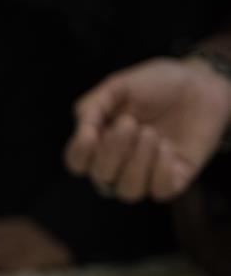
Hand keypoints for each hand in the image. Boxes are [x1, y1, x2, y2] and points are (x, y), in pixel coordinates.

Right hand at [65, 57, 230, 201]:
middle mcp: (118, 163)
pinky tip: (167, 146)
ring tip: (151, 133)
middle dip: (113, 151)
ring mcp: (146, 174)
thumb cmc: (156, 84)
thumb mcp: (117, 86)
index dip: (80, 153)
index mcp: (99, 141)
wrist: (199, 83)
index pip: (77, 162)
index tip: (90, 133)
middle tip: (130, 122)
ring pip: (128, 192)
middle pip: (101, 178)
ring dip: (138, 162)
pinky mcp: (173, 180)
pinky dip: (161, 169)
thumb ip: (92, 106)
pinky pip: (160, 191)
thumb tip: (81, 132)